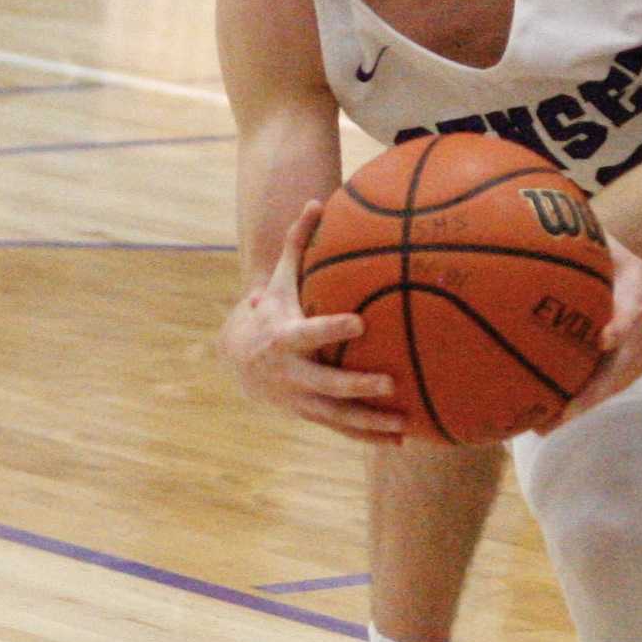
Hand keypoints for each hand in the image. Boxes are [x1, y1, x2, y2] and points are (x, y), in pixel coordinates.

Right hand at [217, 201, 406, 439]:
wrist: (238, 359)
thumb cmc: (272, 310)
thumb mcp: (281, 279)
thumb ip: (298, 243)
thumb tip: (316, 201)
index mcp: (285, 337)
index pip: (310, 333)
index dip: (332, 329)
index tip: (360, 323)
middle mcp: (291, 373)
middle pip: (326, 383)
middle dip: (356, 385)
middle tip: (390, 382)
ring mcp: (299, 399)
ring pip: (336, 415)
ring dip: (369, 422)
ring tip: (403, 424)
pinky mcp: (309, 415)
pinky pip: (340, 428)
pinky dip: (367, 437)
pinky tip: (400, 440)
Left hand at [549, 240, 641, 425]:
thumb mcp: (626, 256)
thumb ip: (594, 242)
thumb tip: (554, 217)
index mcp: (636, 310)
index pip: (629, 321)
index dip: (618, 329)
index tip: (604, 338)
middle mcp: (634, 345)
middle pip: (610, 375)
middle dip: (582, 392)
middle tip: (548, 408)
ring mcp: (631, 367)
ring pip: (600, 394)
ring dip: (571, 410)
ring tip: (536, 426)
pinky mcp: (625, 378)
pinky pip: (596, 398)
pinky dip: (571, 411)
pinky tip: (541, 424)